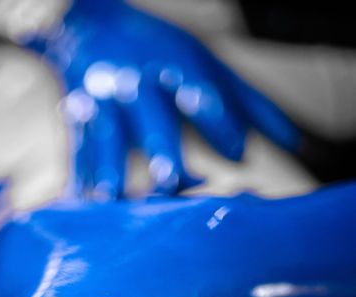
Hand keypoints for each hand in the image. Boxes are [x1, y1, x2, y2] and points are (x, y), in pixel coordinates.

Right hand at [23, 0, 299, 196]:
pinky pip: (78, 149)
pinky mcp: (76, 115)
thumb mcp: (203, 64)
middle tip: (167, 178)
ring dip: (109, 168)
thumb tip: (293, 141)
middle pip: (153, 120)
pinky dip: (80, 176)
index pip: (203, 93)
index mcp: (174, 65)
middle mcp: (139, 83)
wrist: (85, 22)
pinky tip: (86, 202)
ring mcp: (104, 100)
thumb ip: (247, 103)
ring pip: (108, 138)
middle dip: (160, 149)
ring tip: (111, 198)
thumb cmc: (155, 52)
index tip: (237, 154)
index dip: (221, 123)